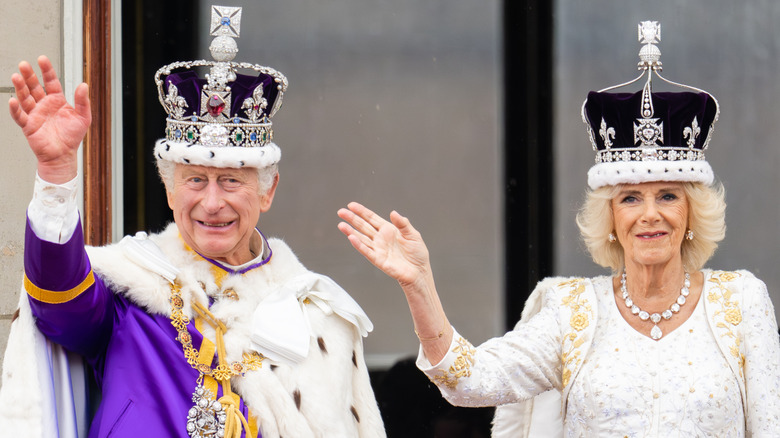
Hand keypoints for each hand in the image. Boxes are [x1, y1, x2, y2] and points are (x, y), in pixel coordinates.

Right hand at [8, 55, 90, 182]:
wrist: (63, 155)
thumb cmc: (72, 137)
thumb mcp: (83, 117)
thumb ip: (83, 101)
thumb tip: (84, 85)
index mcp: (57, 101)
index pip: (51, 82)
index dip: (47, 70)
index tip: (42, 59)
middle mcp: (44, 105)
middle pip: (34, 87)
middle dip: (29, 76)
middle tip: (24, 64)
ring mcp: (35, 114)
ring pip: (25, 97)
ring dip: (20, 87)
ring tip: (16, 76)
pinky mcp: (28, 125)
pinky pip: (20, 116)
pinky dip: (15, 109)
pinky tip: (13, 100)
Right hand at [338, 202, 452, 361]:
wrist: (419, 272)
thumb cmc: (418, 254)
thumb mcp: (413, 235)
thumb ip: (403, 223)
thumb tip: (393, 213)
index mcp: (388, 230)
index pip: (372, 218)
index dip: (362, 212)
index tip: (351, 205)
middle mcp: (380, 238)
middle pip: (363, 226)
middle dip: (352, 219)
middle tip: (341, 211)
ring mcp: (378, 249)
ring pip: (361, 238)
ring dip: (351, 231)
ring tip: (341, 224)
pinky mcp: (378, 260)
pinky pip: (366, 251)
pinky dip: (359, 245)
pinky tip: (351, 238)